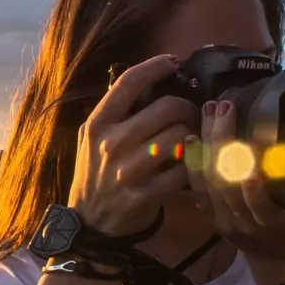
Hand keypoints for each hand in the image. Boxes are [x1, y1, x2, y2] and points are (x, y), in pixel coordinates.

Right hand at [69, 54, 199, 237]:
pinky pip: (183, 171)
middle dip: (187, 108)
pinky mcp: (145, 193)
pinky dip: (193, 165)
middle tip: (191, 114)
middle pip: (166, 108)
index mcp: (97, 124)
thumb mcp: (91, 138)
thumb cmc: (94, 174)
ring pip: (180, 137)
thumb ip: (113, 112)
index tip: (174, 62)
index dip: (155, 66)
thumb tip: (148, 82)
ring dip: (194, 135)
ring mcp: (128, 170)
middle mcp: (111, 143)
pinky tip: (192, 163)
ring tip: (194, 137)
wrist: (89, 222)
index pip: (128, 83)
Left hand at [186, 100, 284, 262]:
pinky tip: (191, 137)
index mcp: (272, 221)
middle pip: (226, 182)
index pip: (259, 199)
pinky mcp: (210, 217)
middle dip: (222, 141)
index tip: (251, 143)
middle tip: (224, 107)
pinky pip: (198, 188)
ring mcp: (223, 220)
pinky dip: (192, 162)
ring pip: (208, 181)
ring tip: (208, 112)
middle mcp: (243, 222)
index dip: (252, 177)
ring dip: (206, 143)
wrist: (276, 258)